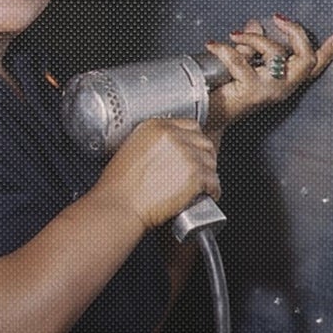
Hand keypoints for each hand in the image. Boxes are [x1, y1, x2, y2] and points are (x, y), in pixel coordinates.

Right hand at [96, 117, 221, 230]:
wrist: (119, 206)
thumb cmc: (118, 186)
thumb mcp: (130, 150)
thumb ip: (153, 144)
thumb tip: (170, 152)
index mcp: (155, 126)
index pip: (190, 126)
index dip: (194, 141)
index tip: (194, 151)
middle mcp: (173, 137)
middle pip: (204, 142)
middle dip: (204, 157)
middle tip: (200, 170)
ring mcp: (186, 155)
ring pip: (211, 162)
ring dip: (209, 174)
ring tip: (203, 185)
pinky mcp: (195, 175)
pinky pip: (214, 182)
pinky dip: (213, 190)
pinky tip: (207, 195)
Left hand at [202, 14, 332, 134]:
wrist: (209, 118)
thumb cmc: (229, 92)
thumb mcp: (246, 68)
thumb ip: (253, 47)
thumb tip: (255, 23)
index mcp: (286, 82)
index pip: (313, 68)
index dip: (327, 53)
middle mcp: (283, 88)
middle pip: (305, 59)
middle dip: (296, 33)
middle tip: (277, 19)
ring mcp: (269, 91)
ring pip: (275, 54)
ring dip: (253, 38)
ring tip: (233, 35)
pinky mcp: (250, 92)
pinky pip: (240, 62)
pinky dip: (224, 50)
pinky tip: (212, 45)